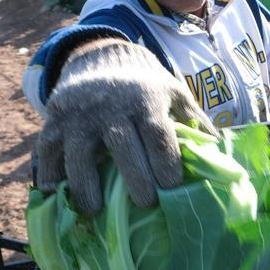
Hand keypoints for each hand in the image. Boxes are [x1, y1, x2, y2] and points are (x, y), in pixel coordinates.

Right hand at [35, 40, 213, 213]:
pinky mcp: (53, 120)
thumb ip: (195, 121)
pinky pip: (47, 150)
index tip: (172, 188)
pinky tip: (55, 195)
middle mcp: (111, 106)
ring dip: (85, 185)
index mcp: (145, 100)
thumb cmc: (145, 86)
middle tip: (145, 204)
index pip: (157, 134)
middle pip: (122, 146)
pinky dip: (49, 173)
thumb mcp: (174, 93)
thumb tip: (222, 151)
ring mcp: (79, 114)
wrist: (101, 57)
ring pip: (79, 152)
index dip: (166, 161)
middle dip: (134, 177)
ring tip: (93, 211)